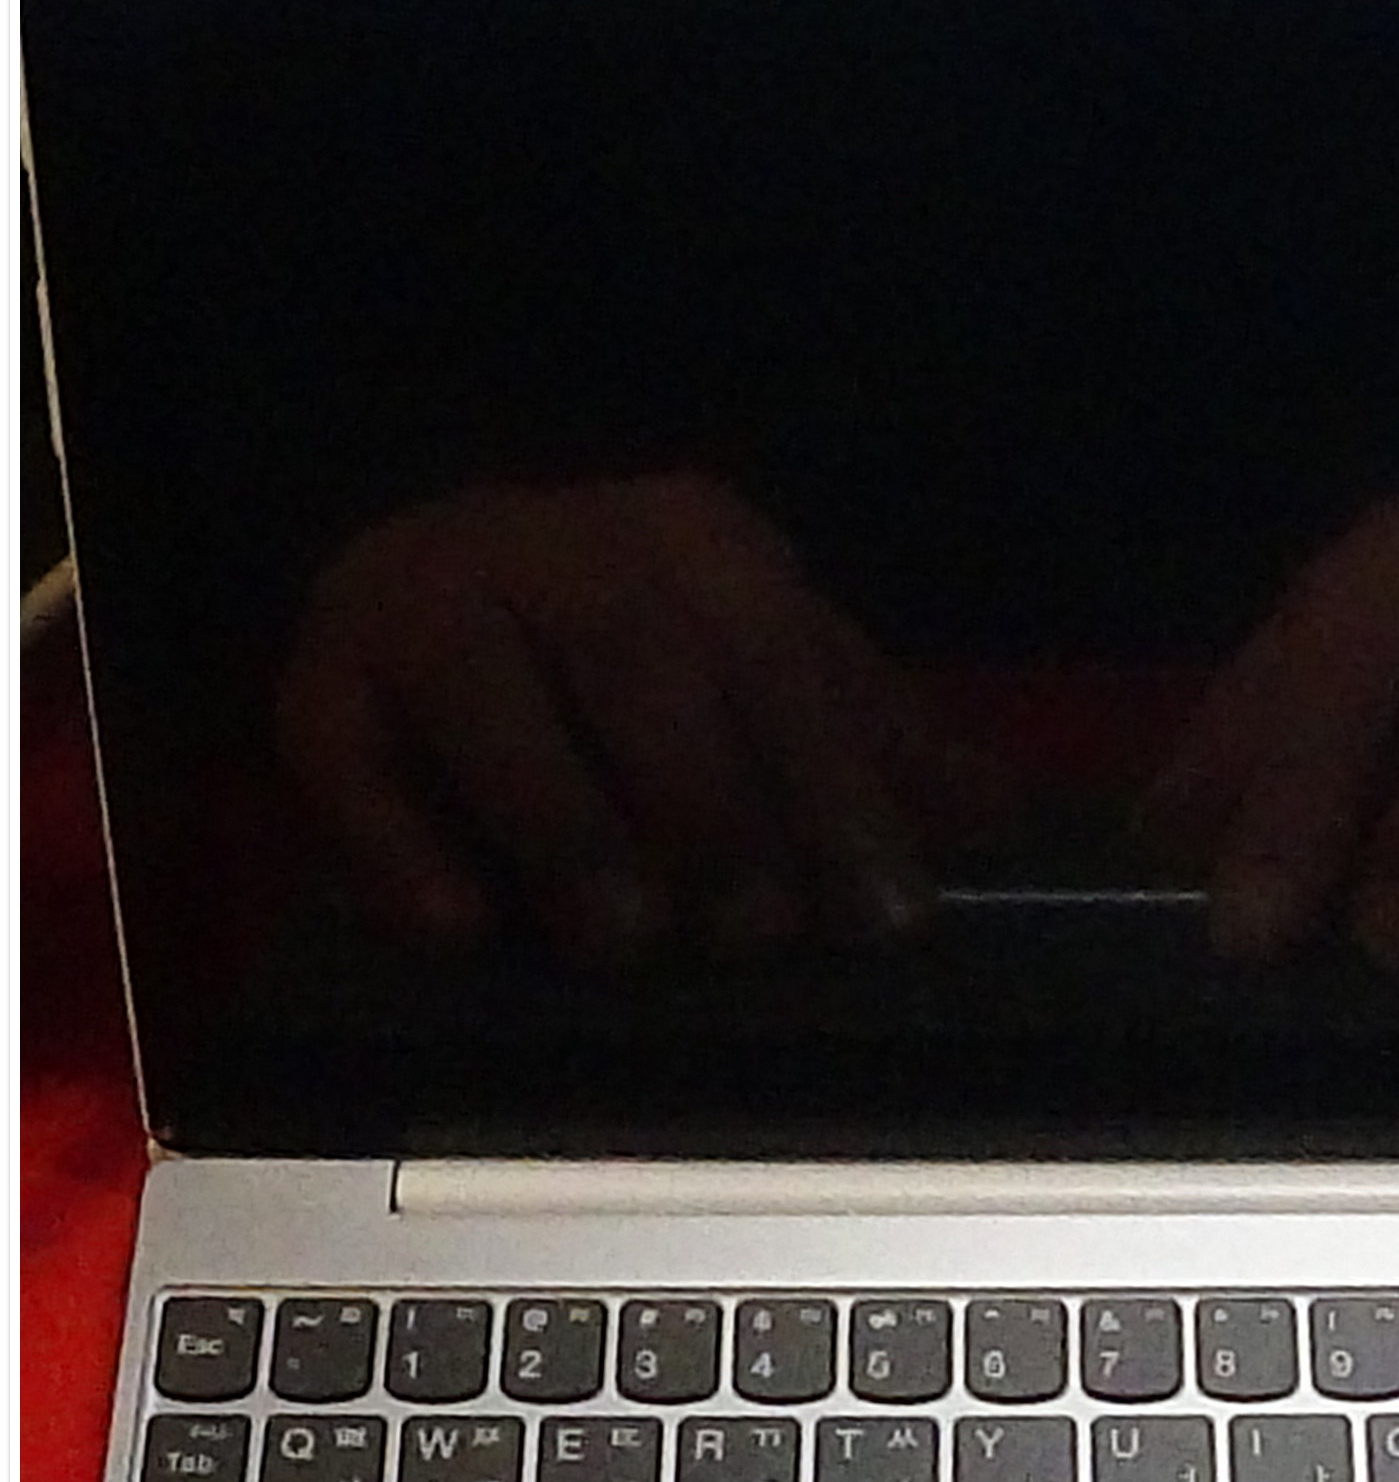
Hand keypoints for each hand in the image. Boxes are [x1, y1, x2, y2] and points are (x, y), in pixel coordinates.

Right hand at [277, 470, 997, 960]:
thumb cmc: (635, 641)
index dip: (837, 788)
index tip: (885, 914)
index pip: (780, 657)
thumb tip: (995, 818)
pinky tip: (457, 931)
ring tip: (628, 940)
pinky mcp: (321, 677)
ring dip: (564, 822)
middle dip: (711, 807)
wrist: (435, 568)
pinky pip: (348, 756)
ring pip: (490, 696)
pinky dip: (400, 843)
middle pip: (641, 667)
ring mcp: (425, 599)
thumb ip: (868, 737)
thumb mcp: (766, 669)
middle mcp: (559, 546)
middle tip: (760, 936)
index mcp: (695, 541)